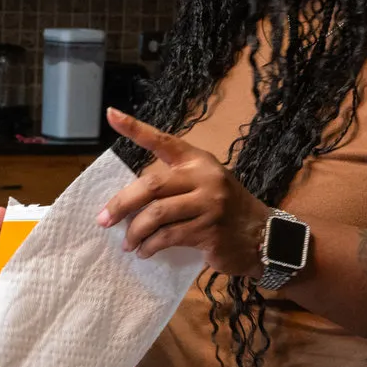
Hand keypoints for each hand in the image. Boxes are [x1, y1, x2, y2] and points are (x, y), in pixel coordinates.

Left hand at [98, 108, 272, 276]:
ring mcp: (208, 204)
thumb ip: (176, 184)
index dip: (135, 128)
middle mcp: (204, 177)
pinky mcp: (209, 231)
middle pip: (151, 185)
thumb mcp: (206, 185)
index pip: (162, 140)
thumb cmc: (226, 210)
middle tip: (103, 220)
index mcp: (198, 161)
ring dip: (135, 232)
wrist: (263, 237)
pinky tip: (144, 252)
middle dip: (122, 203)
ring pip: (157, 215)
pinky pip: (168, 237)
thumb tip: (130, 201)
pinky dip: (150, 247)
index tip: (110, 114)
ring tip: (127, 243)